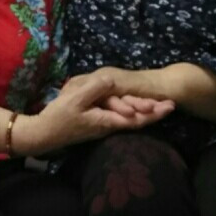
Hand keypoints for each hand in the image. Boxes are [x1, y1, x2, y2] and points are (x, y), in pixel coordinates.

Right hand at [13, 75, 173, 155]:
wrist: (43, 135)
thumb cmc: (58, 118)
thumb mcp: (76, 100)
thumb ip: (95, 89)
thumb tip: (112, 80)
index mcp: (107, 120)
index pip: (136, 118)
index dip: (154, 112)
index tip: (171, 105)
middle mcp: (108, 125)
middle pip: (136, 120)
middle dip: (154, 112)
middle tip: (172, 105)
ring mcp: (102, 125)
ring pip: (128, 119)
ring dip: (143, 113)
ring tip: (158, 106)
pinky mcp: (95, 123)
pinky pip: (118, 119)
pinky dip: (129, 113)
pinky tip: (132, 109)